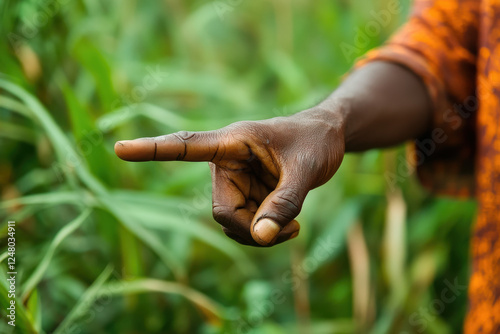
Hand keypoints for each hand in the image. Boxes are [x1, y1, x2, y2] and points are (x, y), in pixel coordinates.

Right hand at [114, 108, 345, 246]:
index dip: (153, 150)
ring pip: (233, 222)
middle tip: (289, 228)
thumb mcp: (306, 171)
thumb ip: (285, 203)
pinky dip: (265, 232)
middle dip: (252, 228)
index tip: (120, 148)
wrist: (327, 139)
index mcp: (234, 142)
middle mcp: (227, 162)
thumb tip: (258, 237)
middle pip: (223, 211)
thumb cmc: (315, 142)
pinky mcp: (245, 194)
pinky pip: (245, 225)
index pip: (187, 147)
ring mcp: (235, 181)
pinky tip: (289, 225)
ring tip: (293, 224)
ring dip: (260, 232)